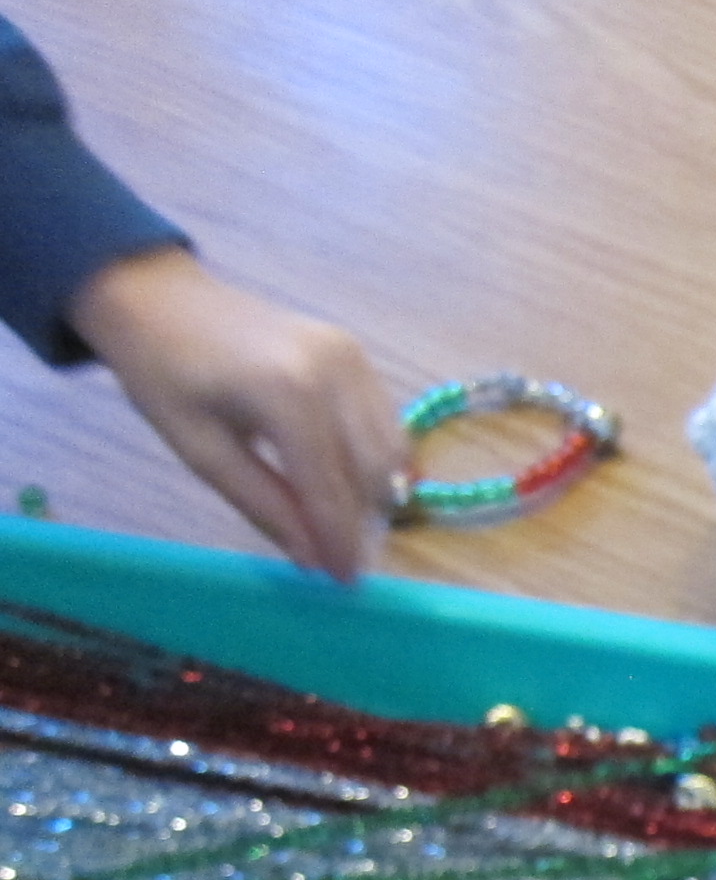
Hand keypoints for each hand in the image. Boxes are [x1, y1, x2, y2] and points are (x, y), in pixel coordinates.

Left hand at [68, 246, 404, 582]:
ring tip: (342, 519)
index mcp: (287, 393)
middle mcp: (335, 371)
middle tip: (339, 556)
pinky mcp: (358, 353)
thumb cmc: (164, 375)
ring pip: (392, 447)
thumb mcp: (201, 451)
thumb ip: (264, 504)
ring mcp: (353, 357)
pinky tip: (346, 477)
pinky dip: (375, 458)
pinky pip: (386, 421)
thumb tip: (313, 559)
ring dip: (375, 491)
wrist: (159, 298)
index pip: (330, 486)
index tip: (344, 581)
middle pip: (374, 470)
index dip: (339, 539)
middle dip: (362, 520)